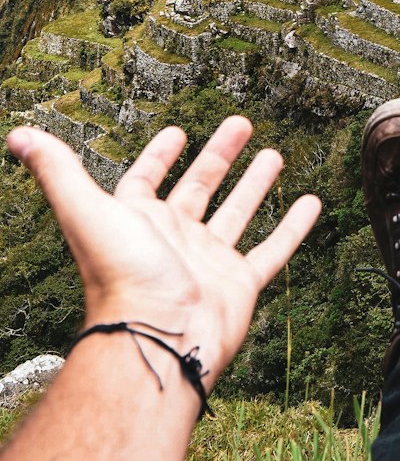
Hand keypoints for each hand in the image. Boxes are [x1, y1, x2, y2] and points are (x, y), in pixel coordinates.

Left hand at [5, 117, 320, 387]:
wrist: (161, 337)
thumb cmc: (123, 277)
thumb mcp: (87, 211)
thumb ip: (57, 171)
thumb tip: (19, 136)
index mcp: (137, 222)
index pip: (147, 180)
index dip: (159, 155)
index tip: (178, 130)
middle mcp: (172, 240)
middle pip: (199, 188)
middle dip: (218, 156)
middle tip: (241, 124)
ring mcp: (208, 262)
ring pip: (236, 214)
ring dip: (254, 184)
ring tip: (275, 155)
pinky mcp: (239, 284)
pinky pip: (271, 250)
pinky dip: (291, 228)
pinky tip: (310, 203)